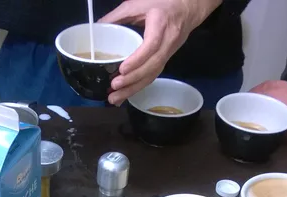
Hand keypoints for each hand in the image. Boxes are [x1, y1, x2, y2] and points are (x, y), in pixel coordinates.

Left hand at [100, 0, 221, 104]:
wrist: (188, 7)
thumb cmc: (162, 3)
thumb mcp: (138, 4)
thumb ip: (118, 15)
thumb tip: (97, 27)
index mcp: (161, 24)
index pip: (152, 45)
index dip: (137, 59)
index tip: (122, 70)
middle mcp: (168, 41)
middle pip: (153, 65)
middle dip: (133, 79)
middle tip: (114, 87)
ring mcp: (169, 52)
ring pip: (154, 74)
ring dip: (135, 88)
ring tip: (116, 98)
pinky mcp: (166, 58)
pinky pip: (154, 74)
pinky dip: (140, 85)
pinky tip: (126, 93)